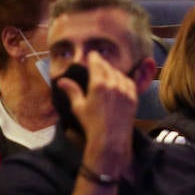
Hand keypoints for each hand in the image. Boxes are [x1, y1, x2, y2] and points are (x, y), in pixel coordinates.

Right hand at [56, 53, 137, 173]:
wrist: (111, 139)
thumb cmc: (91, 124)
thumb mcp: (78, 107)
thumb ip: (72, 91)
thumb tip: (61, 81)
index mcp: (98, 85)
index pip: (97, 64)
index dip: (94, 57)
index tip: (92, 54)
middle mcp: (113, 84)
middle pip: (108, 67)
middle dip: (102, 63)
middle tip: (98, 62)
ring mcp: (125, 91)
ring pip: (119, 74)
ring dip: (112, 71)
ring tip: (107, 72)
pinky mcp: (133, 98)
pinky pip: (129, 82)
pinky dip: (123, 79)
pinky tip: (119, 81)